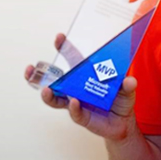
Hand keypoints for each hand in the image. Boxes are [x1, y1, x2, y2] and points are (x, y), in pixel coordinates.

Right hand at [24, 34, 138, 141]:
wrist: (123, 122)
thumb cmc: (121, 100)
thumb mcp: (127, 90)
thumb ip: (128, 85)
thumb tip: (129, 80)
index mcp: (86, 75)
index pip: (73, 59)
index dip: (65, 48)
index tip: (59, 37)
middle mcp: (77, 88)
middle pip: (56, 80)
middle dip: (40, 75)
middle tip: (31, 69)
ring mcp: (77, 103)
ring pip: (57, 99)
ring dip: (50, 95)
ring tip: (46, 90)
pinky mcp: (82, 117)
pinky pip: (75, 113)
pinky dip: (74, 108)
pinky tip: (74, 103)